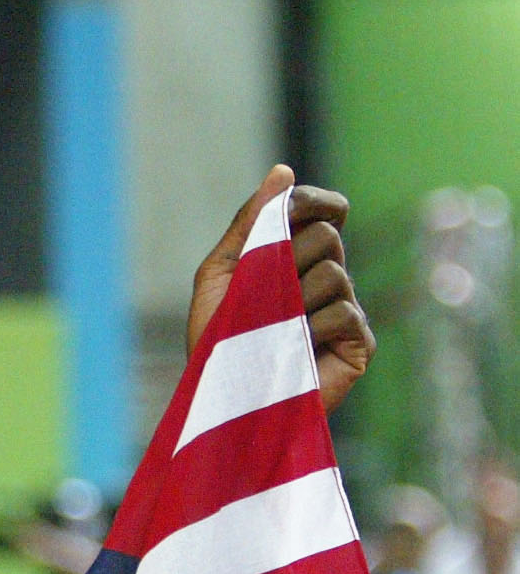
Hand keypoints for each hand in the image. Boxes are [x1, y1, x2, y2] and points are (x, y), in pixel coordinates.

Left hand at [189, 164, 374, 411]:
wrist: (218, 403)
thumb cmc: (215, 343)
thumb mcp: (220, 275)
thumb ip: (249, 224)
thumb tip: (283, 171)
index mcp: (298, 259)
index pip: (326, 210)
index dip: (313, 201)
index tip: (290, 208)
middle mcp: (329, 280)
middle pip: (327, 235)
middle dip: (285, 259)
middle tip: (260, 296)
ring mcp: (346, 312)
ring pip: (333, 272)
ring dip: (290, 301)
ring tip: (271, 333)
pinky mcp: (358, 345)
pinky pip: (343, 313)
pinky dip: (308, 329)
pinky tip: (292, 351)